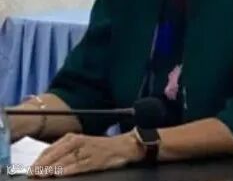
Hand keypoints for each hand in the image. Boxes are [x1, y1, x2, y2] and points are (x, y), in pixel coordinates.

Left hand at [29, 131, 144, 177]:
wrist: (122, 146)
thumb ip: (65, 152)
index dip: (39, 159)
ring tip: (43, 174)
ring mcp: (87, 151)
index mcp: (73, 138)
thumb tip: (47, 164)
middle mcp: (79, 142)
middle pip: (57, 153)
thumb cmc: (100, 148)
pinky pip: (80, 165)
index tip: (30, 169)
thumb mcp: (81, 146)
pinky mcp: (95, 160)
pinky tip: (60, 173)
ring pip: (66, 159)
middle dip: (43, 164)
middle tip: (33, 173)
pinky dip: (69, 169)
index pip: (51, 148)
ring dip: (53, 167)